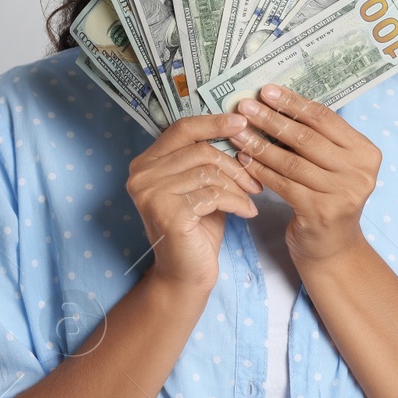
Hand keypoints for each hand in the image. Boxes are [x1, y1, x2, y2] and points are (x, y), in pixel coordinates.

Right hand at [126, 112, 262, 294]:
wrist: (186, 274)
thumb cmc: (197, 229)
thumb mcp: (202, 187)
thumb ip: (208, 159)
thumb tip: (239, 126)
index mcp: (146, 163)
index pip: (182, 129)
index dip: (214, 122)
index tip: (243, 122)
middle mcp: (141, 175)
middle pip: (201, 151)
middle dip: (235, 165)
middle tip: (255, 182)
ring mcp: (151, 194)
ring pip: (210, 172)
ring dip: (238, 186)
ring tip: (250, 199)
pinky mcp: (168, 213)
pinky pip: (213, 194)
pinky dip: (237, 202)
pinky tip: (246, 213)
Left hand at [225, 84, 380, 265]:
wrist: (332, 249)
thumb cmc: (326, 199)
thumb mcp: (332, 166)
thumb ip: (316, 139)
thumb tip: (275, 101)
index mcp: (366, 152)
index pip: (325, 119)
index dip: (293, 103)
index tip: (266, 91)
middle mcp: (360, 172)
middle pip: (308, 137)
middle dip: (272, 119)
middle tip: (245, 105)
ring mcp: (343, 194)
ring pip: (292, 161)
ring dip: (260, 144)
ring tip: (238, 131)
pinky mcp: (321, 212)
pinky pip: (283, 184)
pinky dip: (260, 170)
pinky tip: (243, 159)